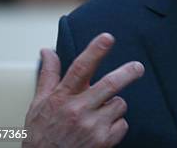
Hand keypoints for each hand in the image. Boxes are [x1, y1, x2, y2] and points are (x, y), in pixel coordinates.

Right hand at [23, 33, 144, 147]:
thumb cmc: (41, 134)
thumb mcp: (38, 103)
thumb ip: (48, 75)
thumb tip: (47, 50)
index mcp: (61, 98)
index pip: (79, 69)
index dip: (95, 51)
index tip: (107, 38)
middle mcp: (77, 111)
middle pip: (109, 84)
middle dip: (128, 73)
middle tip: (138, 67)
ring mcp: (91, 127)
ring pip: (119, 104)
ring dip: (115, 105)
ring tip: (99, 114)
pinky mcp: (103, 141)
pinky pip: (123, 124)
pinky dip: (117, 124)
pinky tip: (102, 130)